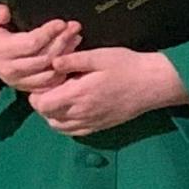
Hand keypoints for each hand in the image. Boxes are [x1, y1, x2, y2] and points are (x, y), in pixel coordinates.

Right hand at [0, 3, 79, 92]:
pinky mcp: (27, 87)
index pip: (31, 44)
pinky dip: (63, 71)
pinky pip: (50, 84)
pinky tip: (71, 55)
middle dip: (62, 42)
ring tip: (76, 37)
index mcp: (2, 52)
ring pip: (50, 73)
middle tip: (75, 27)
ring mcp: (20, 81)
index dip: (48, 33)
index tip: (62, 22)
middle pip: (44, 59)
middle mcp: (11, 71)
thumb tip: (4, 13)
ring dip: (66, 56)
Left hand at [29, 46, 188, 136]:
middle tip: (50, 85)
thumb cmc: (127, 66)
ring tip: (60, 96)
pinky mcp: (99, 127)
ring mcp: (91, 123)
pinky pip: (73, 132)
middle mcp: (82, 113)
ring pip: (58, 127)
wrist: (152, 84)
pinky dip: (65, 123)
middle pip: (47, 116)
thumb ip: (74, 60)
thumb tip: (51, 62)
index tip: (44, 79)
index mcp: (79, 94)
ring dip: (53, 113)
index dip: (36, 93)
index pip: (42, 104)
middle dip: (42, 102)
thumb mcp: (100, 56)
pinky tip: (71, 109)